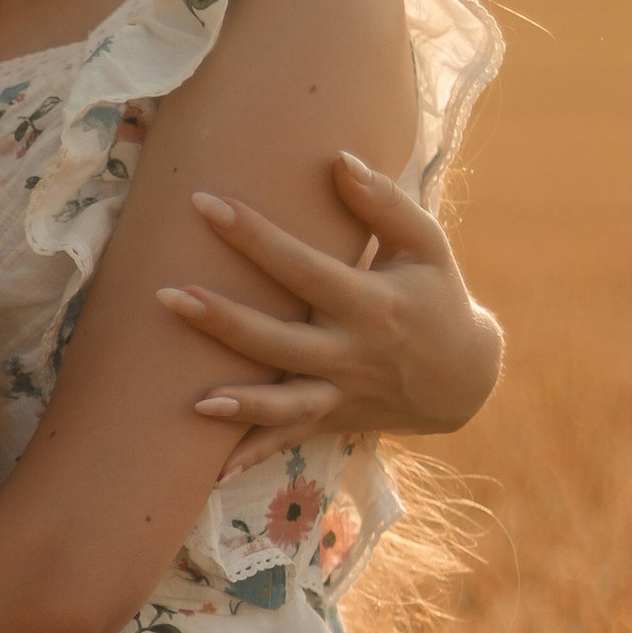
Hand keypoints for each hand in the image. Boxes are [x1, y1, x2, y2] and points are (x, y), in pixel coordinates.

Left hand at [156, 151, 503, 480]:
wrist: (465, 379)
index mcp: (371, 303)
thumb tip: (339, 160)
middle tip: (166, 294)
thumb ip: (384, 203)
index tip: (205, 203)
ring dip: (238, 404)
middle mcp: (352, 353)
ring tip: (192, 400)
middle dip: (223, 320)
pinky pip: (286, 441)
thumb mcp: (426, 246)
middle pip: (279, 340)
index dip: (254, 235)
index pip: (303, 266)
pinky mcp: (329, 420)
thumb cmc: (436, 296)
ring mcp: (340, 393)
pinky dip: (253, 457)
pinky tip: (209, 472)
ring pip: (283, 402)